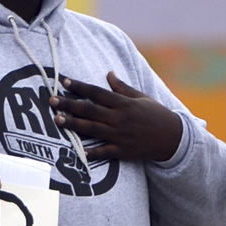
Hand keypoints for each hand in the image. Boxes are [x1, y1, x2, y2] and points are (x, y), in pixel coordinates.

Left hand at [55, 72, 182, 165]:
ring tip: (58, 119)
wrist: (173, 138)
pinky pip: (105, 152)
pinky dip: (92, 152)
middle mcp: (120, 118)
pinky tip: (78, 151)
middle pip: (90, 109)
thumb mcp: (141, 97)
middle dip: (69, 104)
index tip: (64, 81)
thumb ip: (122, 87)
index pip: (98, 92)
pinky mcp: (123, 150)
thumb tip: (108, 73)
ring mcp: (121, 135)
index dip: (80, 86)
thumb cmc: (156, 114)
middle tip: (52, 100)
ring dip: (74, 124)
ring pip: (93, 128)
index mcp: (124, 103)